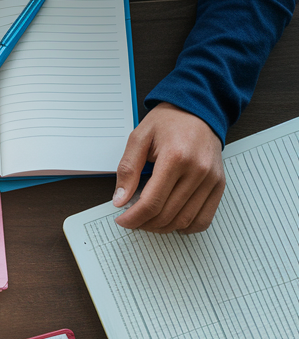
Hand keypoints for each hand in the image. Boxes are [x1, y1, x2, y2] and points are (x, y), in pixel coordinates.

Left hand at [113, 102, 225, 233]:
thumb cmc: (167, 122)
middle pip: (167, 215)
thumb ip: (127, 170)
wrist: (198, 110)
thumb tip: (120, 200)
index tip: (121, 220)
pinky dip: (186, 226)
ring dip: (162, 227)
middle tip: (132, 220)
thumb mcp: (138, 138)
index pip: (152, 202)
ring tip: (148, 220)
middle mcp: (198, 170)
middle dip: (144, 224)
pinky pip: (204, 218)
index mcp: (176, 157)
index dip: (133, 218)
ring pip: (184, 220)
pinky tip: (171, 220)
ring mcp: (211, 179)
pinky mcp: (219, 184)